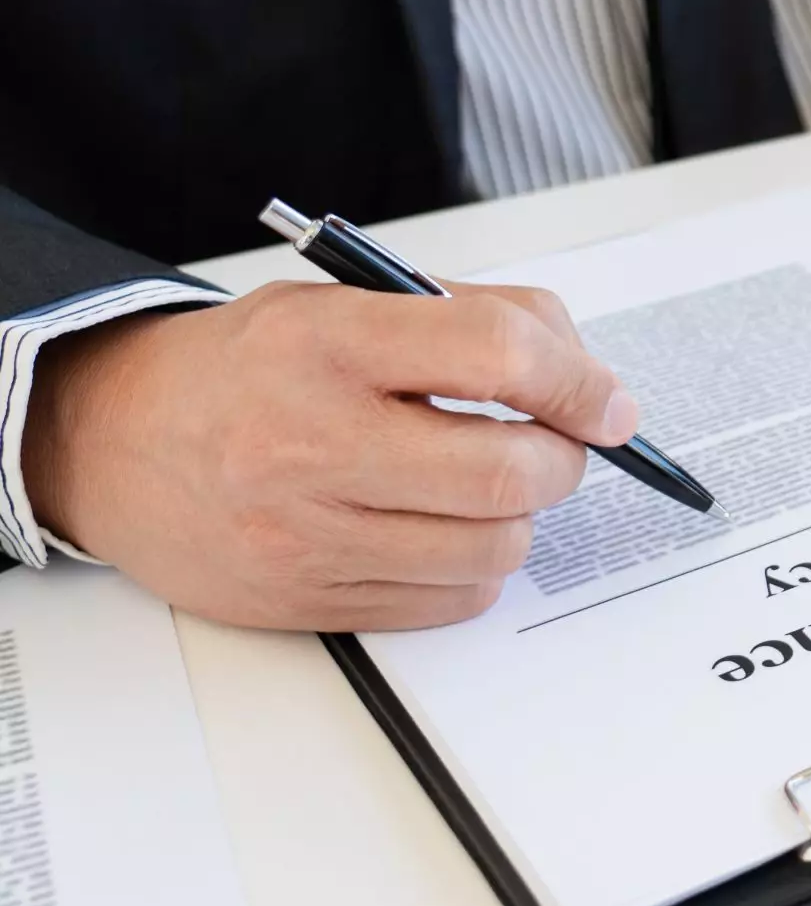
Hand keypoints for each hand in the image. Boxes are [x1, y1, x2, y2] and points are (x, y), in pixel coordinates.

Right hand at [21, 281, 637, 630]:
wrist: (109, 440)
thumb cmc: (246, 368)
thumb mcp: (344, 303)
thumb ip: (470, 317)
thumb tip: (586, 374)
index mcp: (328, 343)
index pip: (496, 355)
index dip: (578, 382)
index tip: (607, 403)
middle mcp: (311, 440)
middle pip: (506, 471)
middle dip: (561, 460)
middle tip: (554, 446)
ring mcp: (305, 531)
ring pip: (491, 548)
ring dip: (518, 519)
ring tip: (482, 486)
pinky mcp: (304, 600)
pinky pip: (449, 602)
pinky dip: (472, 570)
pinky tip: (436, 531)